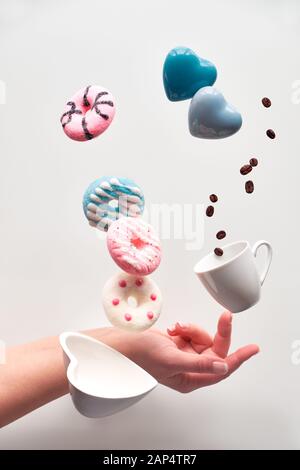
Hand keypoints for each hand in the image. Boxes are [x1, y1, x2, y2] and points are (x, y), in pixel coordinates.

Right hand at [99, 312, 258, 392]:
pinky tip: (174, 329)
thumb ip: (199, 365)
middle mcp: (189, 369)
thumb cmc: (140, 354)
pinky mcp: (179, 344)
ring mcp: (184, 355)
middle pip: (214, 349)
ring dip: (193, 329)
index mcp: (189, 380)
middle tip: (225, 317)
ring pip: (203, 338)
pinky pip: (192, 332)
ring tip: (178, 329)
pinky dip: (186, 327)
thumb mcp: (172, 359)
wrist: (123, 341)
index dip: (238, 358)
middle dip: (215, 333)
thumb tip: (222, 368)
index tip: (252, 349)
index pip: (221, 369)